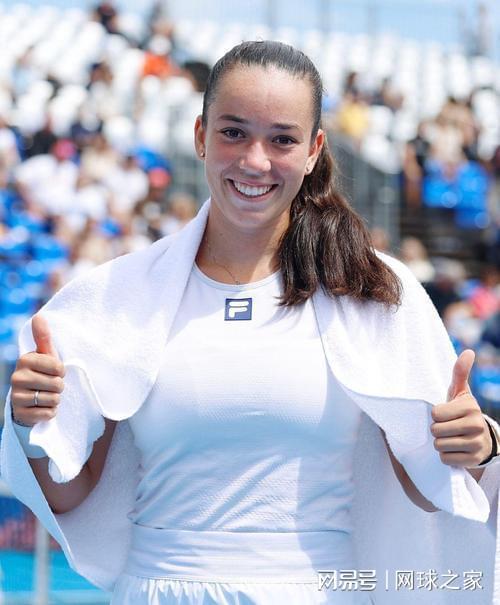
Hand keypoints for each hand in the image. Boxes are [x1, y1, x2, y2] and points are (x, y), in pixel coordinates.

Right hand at [10, 314, 64, 426]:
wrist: (28, 400)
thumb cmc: (42, 372)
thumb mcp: (45, 355)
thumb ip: (43, 337)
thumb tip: (39, 316)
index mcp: (25, 360)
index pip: (59, 368)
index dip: (61, 372)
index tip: (53, 372)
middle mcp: (17, 378)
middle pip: (57, 385)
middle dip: (58, 387)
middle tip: (49, 385)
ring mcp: (17, 397)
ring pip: (53, 399)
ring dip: (55, 399)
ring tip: (45, 395)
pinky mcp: (21, 414)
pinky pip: (48, 413)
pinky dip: (50, 412)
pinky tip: (41, 407)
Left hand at [430, 349, 491, 467]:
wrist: (481, 439)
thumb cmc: (463, 412)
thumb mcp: (460, 393)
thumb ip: (460, 373)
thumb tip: (468, 351)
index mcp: (470, 407)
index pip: (435, 413)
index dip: (436, 415)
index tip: (447, 415)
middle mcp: (476, 425)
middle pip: (435, 430)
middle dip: (437, 430)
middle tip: (448, 428)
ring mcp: (476, 444)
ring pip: (439, 445)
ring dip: (441, 443)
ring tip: (451, 438)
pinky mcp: (473, 460)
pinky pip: (445, 459)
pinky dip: (446, 456)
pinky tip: (455, 450)